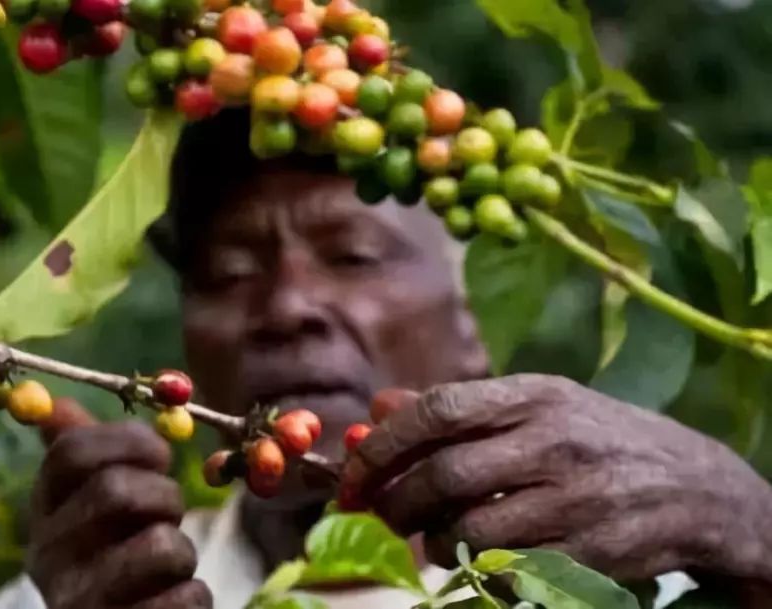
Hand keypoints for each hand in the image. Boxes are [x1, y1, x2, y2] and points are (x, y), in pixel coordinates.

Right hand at [27, 399, 211, 608]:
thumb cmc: (112, 559)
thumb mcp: (88, 509)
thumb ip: (85, 457)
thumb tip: (58, 406)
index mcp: (43, 513)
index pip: (70, 452)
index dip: (126, 439)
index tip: (160, 454)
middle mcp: (48, 557)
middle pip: (115, 491)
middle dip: (164, 496)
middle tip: (170, 515)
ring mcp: (80, 601)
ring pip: (159, 547)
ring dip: (182, 550)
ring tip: (168, 566)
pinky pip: (185, 598)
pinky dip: (193, 594)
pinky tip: (171, 601)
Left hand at [345, 374, 771, 588]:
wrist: (697, 488)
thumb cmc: (596, 439)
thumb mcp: (537, 406)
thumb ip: (458, 410)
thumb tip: (378, 409)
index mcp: (534, 395)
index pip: (438, 410)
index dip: (383, 443)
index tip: (353, 471)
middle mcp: (554, 441)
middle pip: (444, 475)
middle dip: (394, 502)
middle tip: (378, 515)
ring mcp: (576, 499)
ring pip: (469, 529)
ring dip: (431, 541)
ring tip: (431, 537)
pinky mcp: (591, 552)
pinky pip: (507, 569)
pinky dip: (474, 570)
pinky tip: (475, 559)